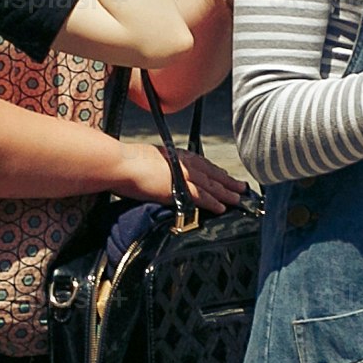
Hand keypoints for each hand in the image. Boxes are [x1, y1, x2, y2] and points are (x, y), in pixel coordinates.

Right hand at [109, 140, 245, 212]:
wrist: (120, 164)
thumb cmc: (125, 161)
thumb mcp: (145, 158)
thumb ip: (157, 165)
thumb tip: (155, 171)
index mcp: (175, 154)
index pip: (201, 163)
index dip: (215, 171)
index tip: (225, 176)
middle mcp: (183, 162)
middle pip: (211, 173)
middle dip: (227, 181)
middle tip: (241, 187)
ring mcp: (182, 175)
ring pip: (211, 185)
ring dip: (226, 193)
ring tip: (238, 199)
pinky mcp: (179, 188)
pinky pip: (202, 197)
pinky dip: (213, 202)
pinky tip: (222, 207)